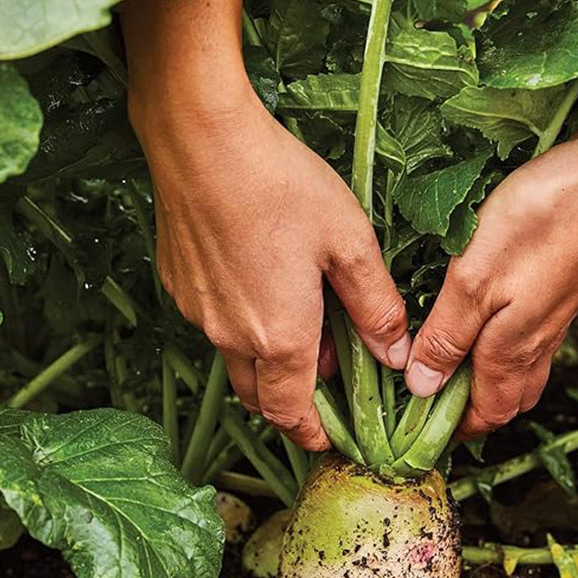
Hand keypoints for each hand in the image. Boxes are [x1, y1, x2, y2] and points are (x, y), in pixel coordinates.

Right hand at [129, 84, 410, 449]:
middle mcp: (232, 337)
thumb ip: (375, 307)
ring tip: (299, 324)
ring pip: (237, 362)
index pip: (292, 414)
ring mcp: (200, 314)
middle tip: (322, 384)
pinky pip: (215, 326)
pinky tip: (261, 286)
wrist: (201, 139)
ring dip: (268, 363)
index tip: (328, 437)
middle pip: (260, 399)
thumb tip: (397, 354)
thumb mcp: (349, 244)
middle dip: (291, 405)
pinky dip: (242, 328)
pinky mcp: (180, 287)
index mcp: (280, 337)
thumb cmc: (281, 186)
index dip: (312, 434)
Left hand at [404, 136, 577, 437]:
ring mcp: (552, 321)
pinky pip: (529, 344)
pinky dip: (501, 351)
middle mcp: (536, 346)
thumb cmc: (537, 225)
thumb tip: (421, 387)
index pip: (486, 415)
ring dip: (486, 382)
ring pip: (519, 374)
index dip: (456, 429)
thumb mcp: (472, 281)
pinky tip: (482, 324)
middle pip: (506, 402)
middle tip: (431, 398)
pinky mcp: (559, 296)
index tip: (421, 425)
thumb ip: (447, 337)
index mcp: (511, 352)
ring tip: (449, 366)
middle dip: (471, 411)